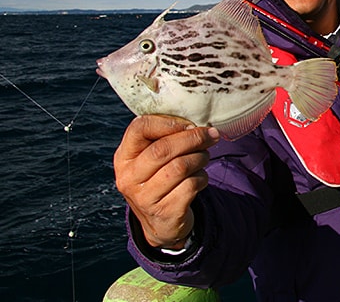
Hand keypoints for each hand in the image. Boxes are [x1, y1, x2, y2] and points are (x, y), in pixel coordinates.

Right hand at [113, 115, 219, 248]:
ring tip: (204, 156)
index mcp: (123, 158)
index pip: (139, 128)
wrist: (161, 223)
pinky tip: (200, 177)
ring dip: (200, 157)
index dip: (168, 122)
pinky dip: (202, 177)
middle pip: (162, 149)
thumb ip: (164, 139)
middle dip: (193, 138)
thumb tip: (196, 125)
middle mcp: (128, 178)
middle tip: (211, 135)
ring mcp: (144, 198)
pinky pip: (190, 186)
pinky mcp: (164, 212)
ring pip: (180, 167)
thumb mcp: (151, 160)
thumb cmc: (160, 179)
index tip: (188, 124)